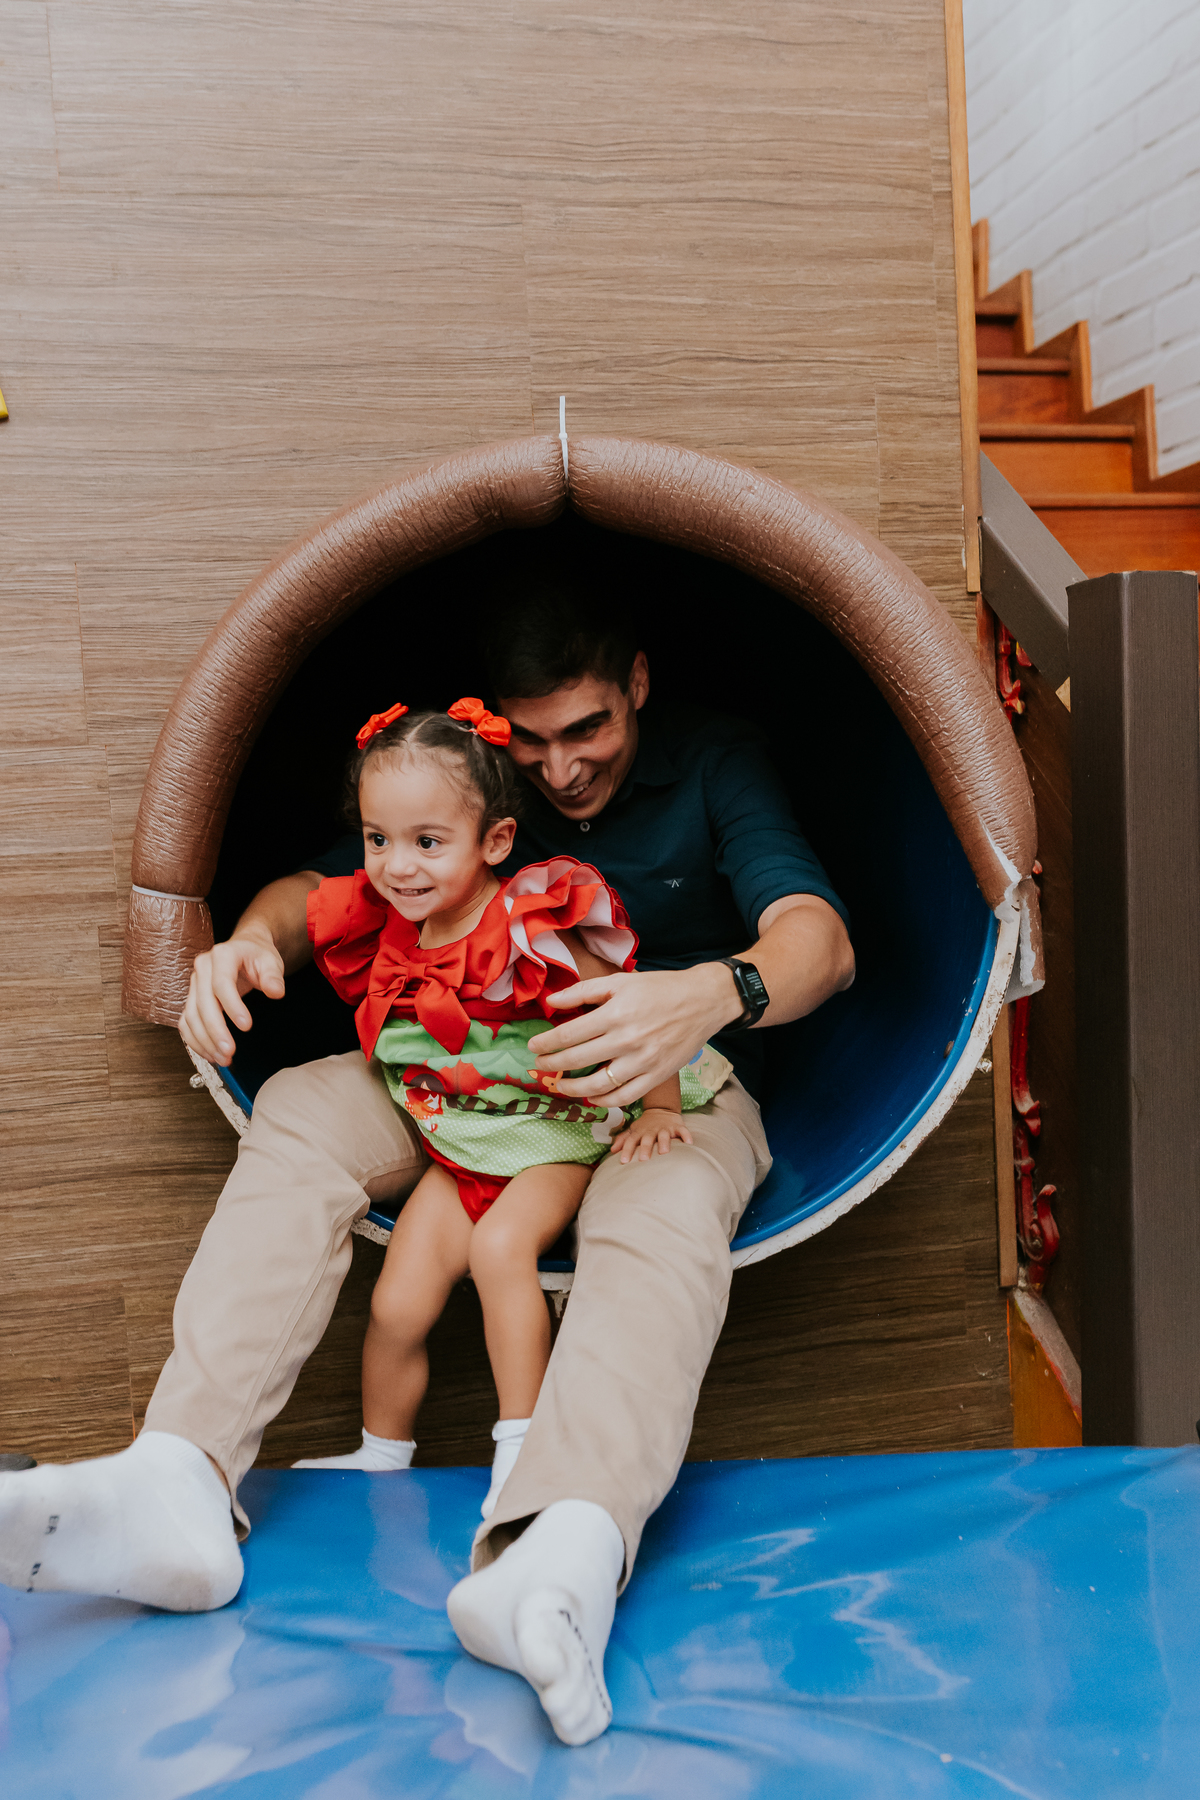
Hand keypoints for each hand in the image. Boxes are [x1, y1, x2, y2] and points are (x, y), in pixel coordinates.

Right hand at [178, 928, 286, 1066]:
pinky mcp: (192, 998)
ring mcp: (194, 984)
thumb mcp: (271, 961)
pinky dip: (195, 1040)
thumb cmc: (257, 955)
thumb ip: (273, 976)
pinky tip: (210, 1053)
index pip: (221, 983)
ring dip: (205, 1040)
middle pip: (203, 1003)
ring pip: (192, 1016)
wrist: (245, 948)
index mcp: (222, 955)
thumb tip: (276, 992)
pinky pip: (186, 1022)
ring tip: (223, 1058)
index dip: (232, 1006)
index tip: (246, 1026)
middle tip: (229, 1052)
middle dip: (215, 1031)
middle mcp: (203, 969)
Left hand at [531, 965, 740, 1106]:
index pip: (569, 1034)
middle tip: (540, 1066)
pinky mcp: (657, 1075)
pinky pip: (625, 1096)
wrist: (703, 1001)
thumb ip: (583, 991)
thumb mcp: (621, 981)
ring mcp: (643, 1061)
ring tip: (560, 1085)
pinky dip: (604, 1100)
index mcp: (615, 1013)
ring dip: (573, 1088)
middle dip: (552, 1064)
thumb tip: (551, 1002)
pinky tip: (591, 1096)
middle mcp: (627, 1039)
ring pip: (598, 1084)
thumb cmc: (660, 988)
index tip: (534, 1046)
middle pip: (578, 1059)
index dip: (546, 1043)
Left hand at [609, 1108, 693, 1164]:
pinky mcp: (677, 1127)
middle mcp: (651, 1130)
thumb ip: (623, 1140)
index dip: (626, 1150)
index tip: (623, 1161)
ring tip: (664, 1152)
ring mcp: (665, 1128)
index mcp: (640, 1132)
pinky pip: (683, 1131)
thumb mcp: (633, 1130)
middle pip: (647, 1139)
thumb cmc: (645, 1126)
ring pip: (664, 1135)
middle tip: (643, 1159)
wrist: (661, 1110)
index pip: (631, 1140)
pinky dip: (686, 1136)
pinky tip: (689, 1143)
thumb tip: (612, 1150)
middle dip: (646, 1148)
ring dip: (664, 1142)